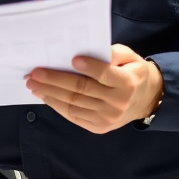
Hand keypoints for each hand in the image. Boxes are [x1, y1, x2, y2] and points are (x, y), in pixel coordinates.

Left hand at [25, 44, 163, 134]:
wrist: (146, 100)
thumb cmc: (132, 72)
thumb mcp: (130, 57)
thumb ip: (112, 53)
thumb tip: (87, 51)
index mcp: (127, 83)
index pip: (105, 74)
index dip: (89, 67)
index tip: (72, 59)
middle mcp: (117, 103)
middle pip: (82, 89)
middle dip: (55, 80)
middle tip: (35, 73)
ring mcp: (107, 118)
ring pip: (74, 104)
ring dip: (50, 93)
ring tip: (32, 84)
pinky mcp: (99, 127)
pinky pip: (73, 115)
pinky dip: (56, 105)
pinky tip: (45, 95)